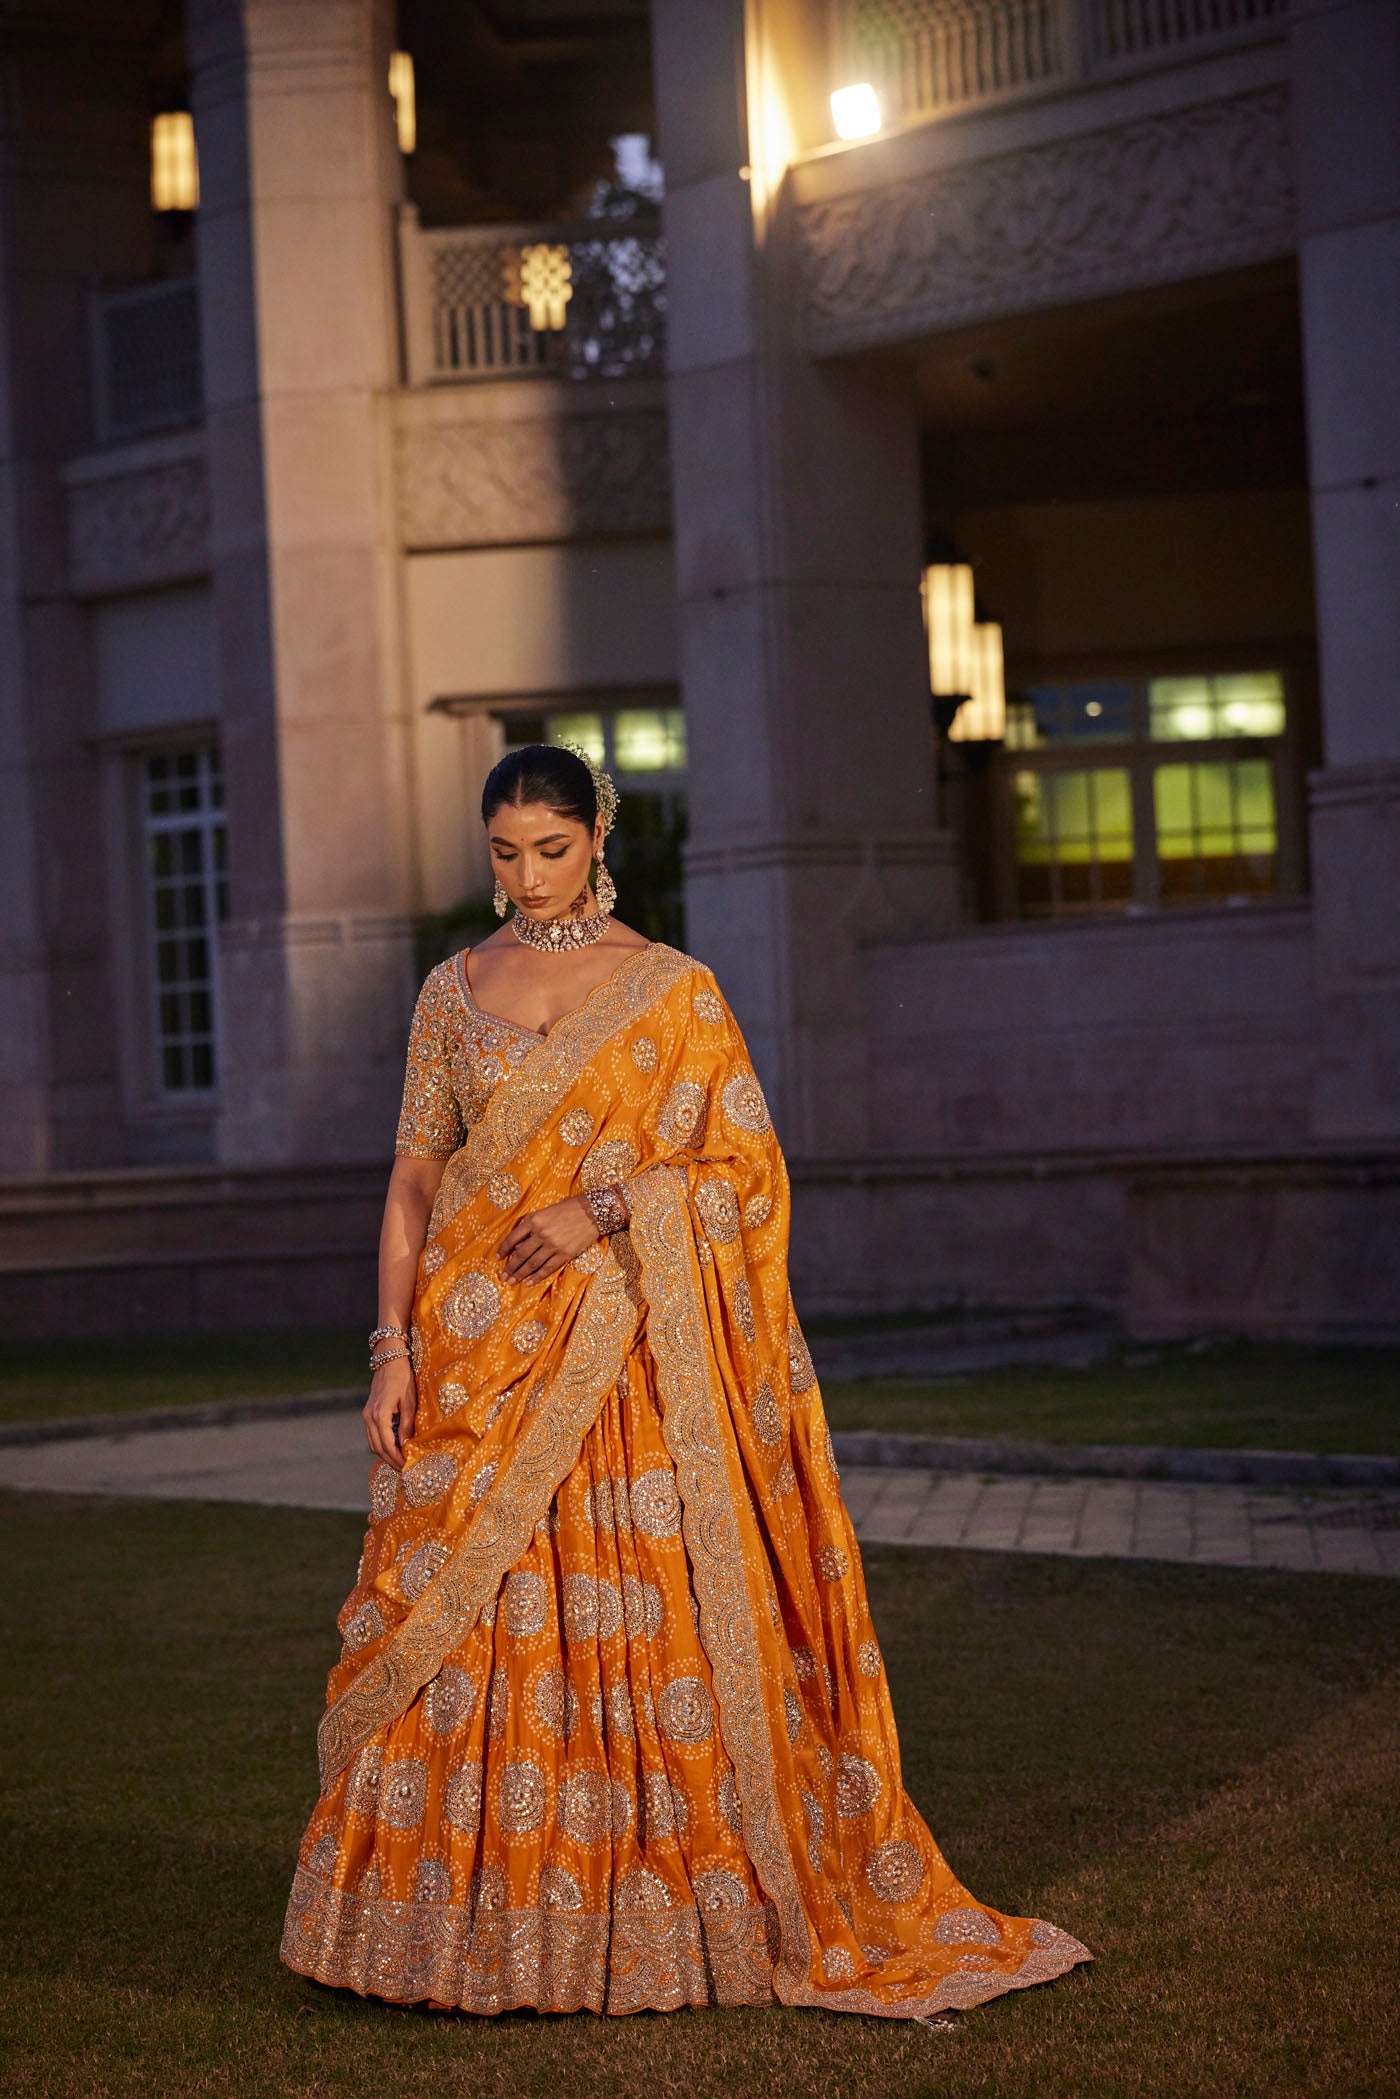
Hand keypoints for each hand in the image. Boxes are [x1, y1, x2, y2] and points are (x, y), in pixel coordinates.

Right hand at [363, 1357, 416, 1471]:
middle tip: (404, 1470)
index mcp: (380, 1414)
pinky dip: (381, 1444)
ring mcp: (366, 1415)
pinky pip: (372, 1435)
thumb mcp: (409, 1402)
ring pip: (372, 1443)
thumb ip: (407, 1424)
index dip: (396, 1458)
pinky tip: (393, 1447)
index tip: (407, 1468)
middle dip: (390, 1461)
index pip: (387, 1445)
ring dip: (385, 1454)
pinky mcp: (368, 1413)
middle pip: (377, 1447)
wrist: (389, 1361)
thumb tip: (406, 1445)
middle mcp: (369, 1417)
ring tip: (399, 1462)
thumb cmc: (403, 1379)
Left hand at [498, 1196, 598, 1283]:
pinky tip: (529, 1283)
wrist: (593, 1212)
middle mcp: (541, 1233)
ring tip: (511, 1282)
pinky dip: (537, 1277)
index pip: (512, 1238)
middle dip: (510, 1267)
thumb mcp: (545, 1212)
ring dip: (520, 1274)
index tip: (497, 1258)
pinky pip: (547, 1268)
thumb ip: (531, 1226)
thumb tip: (518, 1245)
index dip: (503, 1249)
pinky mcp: (565, 1254)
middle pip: (520, 1254)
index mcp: (534, 1220)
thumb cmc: (568, 1209)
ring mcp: (553, 1245)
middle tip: (502, 1277)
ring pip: (532, 1263)